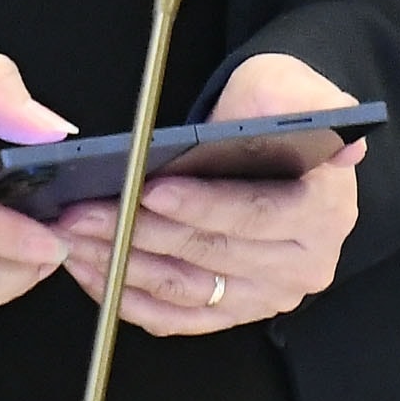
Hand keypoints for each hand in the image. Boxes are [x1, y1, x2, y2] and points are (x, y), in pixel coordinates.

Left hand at [53, 51, 365, 336]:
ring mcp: (266, 295)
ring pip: (184, 289)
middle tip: (83, 211)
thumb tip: (304, 126)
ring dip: (122, 265)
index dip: (200, 205)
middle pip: (209, 254)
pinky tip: (92, 270)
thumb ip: (292, 101)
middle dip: (138, 231)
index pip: (255, 214)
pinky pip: (175, 316)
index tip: (148, 191)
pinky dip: (129, 297)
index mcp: (324, 210)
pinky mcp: (232, 311)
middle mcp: (303, 264)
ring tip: (74, 236)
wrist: (274, 145)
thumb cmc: (273, 111)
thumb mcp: (288, 84)